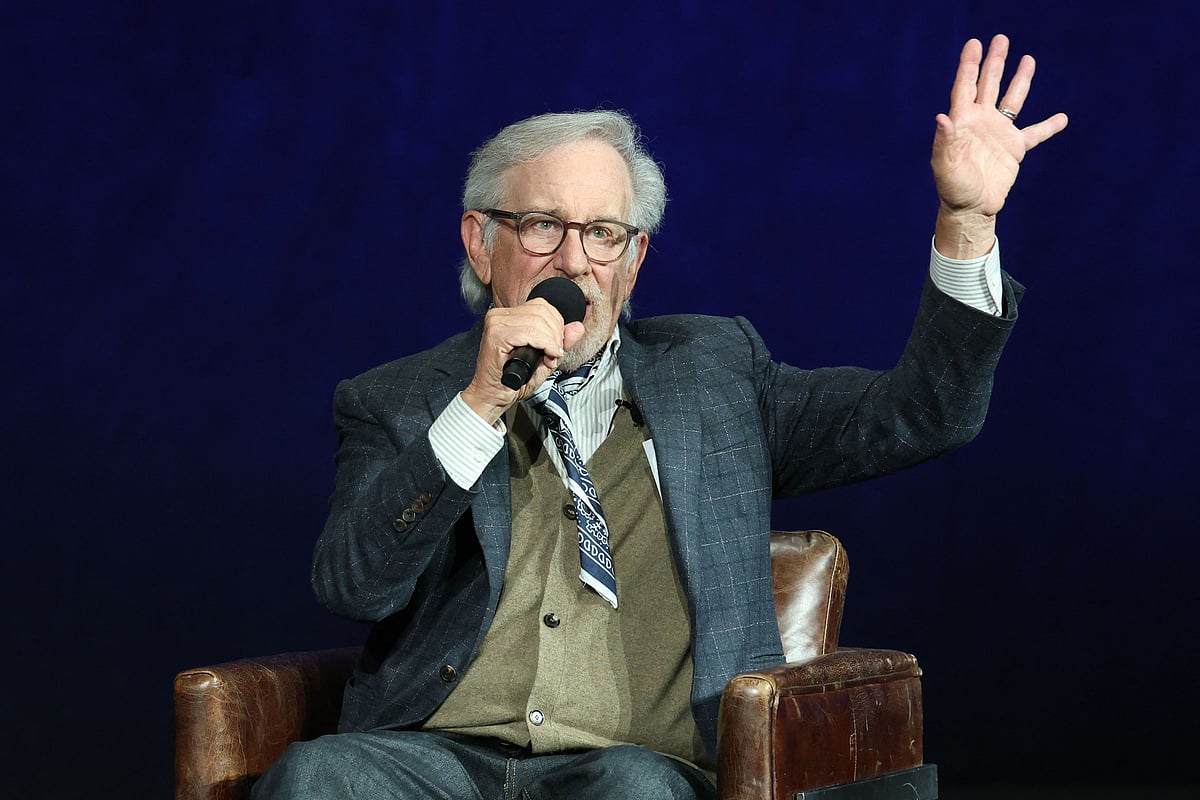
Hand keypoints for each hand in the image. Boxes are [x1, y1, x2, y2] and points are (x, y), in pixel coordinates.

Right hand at [461, 299, 585, 424]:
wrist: (493, 396)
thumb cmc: (512, 381)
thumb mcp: (544, 359)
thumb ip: (562, 342)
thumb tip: (578, 327)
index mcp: (509, 316)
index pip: (543, 306)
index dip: (557, 326)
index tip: (557, 347)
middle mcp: (500, 315)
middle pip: (542, 311)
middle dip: (556, 335)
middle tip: (553, 355)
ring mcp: (496, 323)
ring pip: (538, 321)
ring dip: (551, 342)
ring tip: (548, 358)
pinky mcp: (496, 334)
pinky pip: (530, 332)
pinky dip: (545, 344)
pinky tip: (546, 357)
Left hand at [932, 34, 1068, 218]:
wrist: (972, 210)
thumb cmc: (953, 190)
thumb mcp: (945, 167)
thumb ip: (944, 142)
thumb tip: (942, 117)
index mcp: (962, 123)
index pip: (965, 87)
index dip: (969, 65)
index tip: (974, 44)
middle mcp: (981, 123)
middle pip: (988, 85)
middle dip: (994, 62)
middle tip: (1000, 39)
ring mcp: (999, 133)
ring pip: (1012, 100)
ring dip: (1020, 80)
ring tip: (1028, 59)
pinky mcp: (1015, 149)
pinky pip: (1035, 133)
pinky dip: (1049, 126)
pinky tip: (1061, 118)